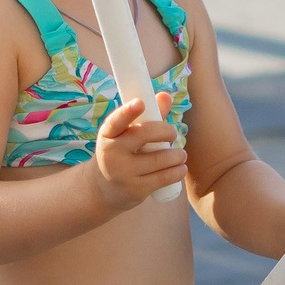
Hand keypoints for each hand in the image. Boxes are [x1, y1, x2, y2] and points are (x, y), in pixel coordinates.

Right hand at [91, 91, 185, 210]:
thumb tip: (165, 95)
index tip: (140, 103)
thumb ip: (148, 116)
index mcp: (108, 134)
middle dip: (166, 131)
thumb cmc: (121, 153)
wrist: (102, 189)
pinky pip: (163, 178)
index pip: (116, 121)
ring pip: (159, 159)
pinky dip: (177, 172)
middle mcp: (112, 152)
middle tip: (173, 134)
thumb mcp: (126, 135)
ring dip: (177, 155)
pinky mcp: (134, 189)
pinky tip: (181, 168)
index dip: (128, 111)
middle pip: (144, 135)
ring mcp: (122, 172)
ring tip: (181, 155)